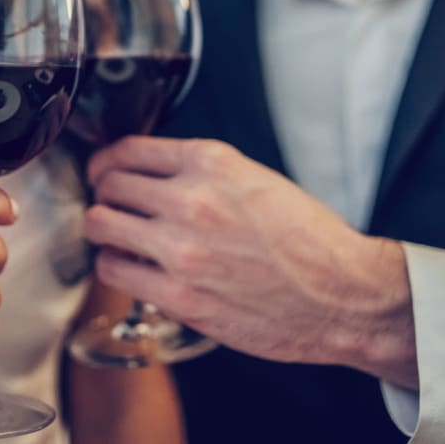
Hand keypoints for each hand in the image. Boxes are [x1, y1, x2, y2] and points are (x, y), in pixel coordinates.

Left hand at [85, 137, 417, 387]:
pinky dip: (115, 266)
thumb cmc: (310, 241)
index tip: (105, 170)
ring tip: (117, 237)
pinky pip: (114, 270)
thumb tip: (156, 174)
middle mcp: (192, 198)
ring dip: (104, 229)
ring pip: (101, 224)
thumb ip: (204, 173)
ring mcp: (181, 248)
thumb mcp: (257, 180)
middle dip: (104, 193)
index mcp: (212, 162)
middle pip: (109, 184)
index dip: (108, 161)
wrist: (343, 295)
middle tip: (110, 204)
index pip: (130, 149)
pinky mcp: (178, 294)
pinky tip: (130, 267)